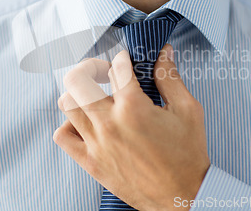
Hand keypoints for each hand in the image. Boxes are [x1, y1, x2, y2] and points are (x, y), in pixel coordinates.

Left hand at [53, 44, 209, 210]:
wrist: (183, 198)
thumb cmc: (187, 156)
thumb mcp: (187, 110)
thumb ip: (170, 78)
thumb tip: (164, 53)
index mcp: (134, 108)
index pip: (117, 67)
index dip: (124, 58)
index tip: (127, 60)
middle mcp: (109, 123)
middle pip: (77, 80)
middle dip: (90, 67)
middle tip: (104, 72)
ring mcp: (96, 144)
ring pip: (67, 105)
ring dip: (79, 93)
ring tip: (95, 96)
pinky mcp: (91, 162)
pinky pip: (63, 137)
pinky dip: (69, 125)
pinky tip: (87, 123)